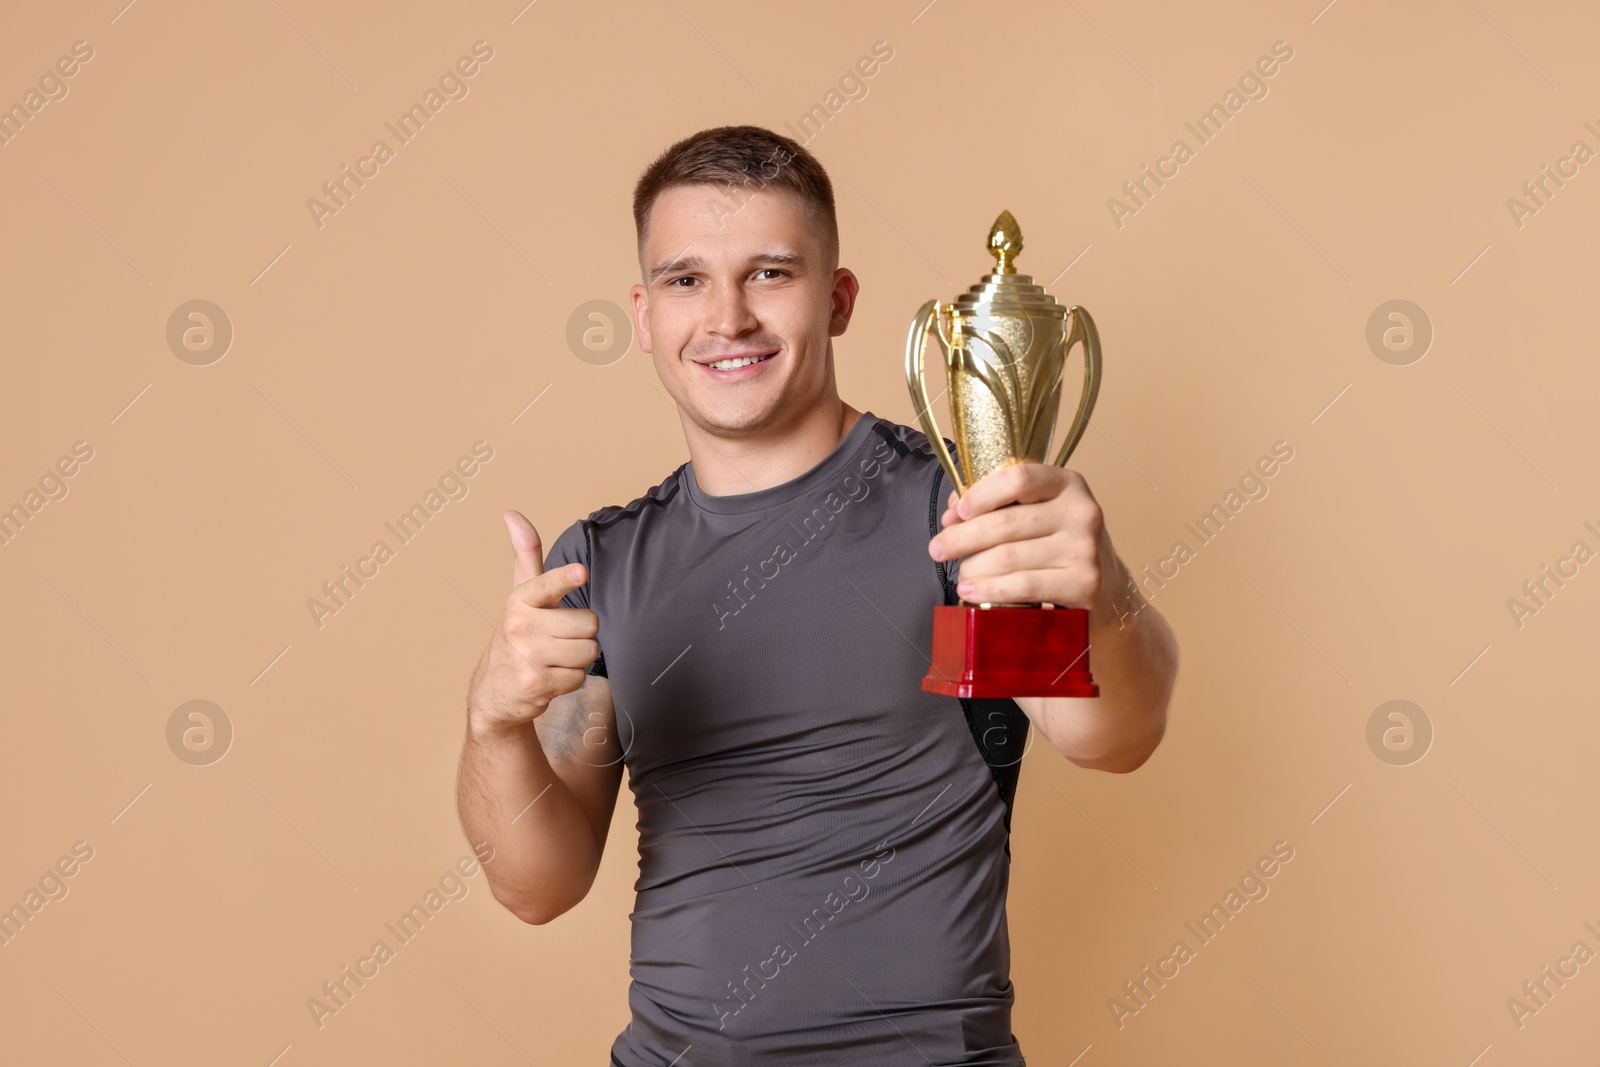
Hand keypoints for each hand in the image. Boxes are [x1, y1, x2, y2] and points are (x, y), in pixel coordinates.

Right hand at [467, 511, 598, 734]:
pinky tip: (551, 676)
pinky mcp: (538, 684)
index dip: (566, 578)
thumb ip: (525, 554)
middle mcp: (521, 626)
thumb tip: (512, 513)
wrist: (495, 690)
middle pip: (589, 622)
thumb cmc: (518, 634)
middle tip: (559, 637)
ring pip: (589, 650)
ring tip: (555, 657)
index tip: (579, 572)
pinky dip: (571, 678)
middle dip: (582, 632)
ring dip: (578, 657)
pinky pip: (580, 675)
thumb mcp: (520, 593)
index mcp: (520, 599)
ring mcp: (528, 657)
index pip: (546, 585)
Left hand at [926, 463, 1118, 617]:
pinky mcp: (1084, 583)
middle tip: (937, 549)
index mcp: (1067, 484)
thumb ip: (999, 506)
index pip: (1018, 478)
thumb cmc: (1060, 549)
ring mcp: (1085, 548)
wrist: (1108, 592)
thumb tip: (953, 512)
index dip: (981, 494)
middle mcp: (1081, 511)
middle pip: (1006, 523)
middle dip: (962, 538)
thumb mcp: (1038, 516)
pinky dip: (990, 589)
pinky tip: (970, 591)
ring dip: (973, 568)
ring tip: (960, 576)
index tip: (956, 512)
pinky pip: (1024, 585)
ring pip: (1009, 556)